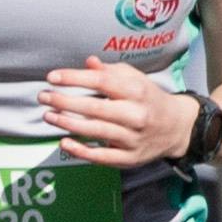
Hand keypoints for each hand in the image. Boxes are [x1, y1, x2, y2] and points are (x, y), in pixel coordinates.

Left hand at [37, 57, 182, 164]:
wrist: (178, 127)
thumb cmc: (150, 100)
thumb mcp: (137, 80)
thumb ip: (112, 72)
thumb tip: (88, 63)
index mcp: (138, 91)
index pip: (102, 82)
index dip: (75, 78)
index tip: (53, 77)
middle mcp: (136, 115)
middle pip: (95, 107)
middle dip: (64, 101)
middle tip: (43, 96)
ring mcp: (133, 138)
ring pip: (96, 131)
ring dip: (67, 124)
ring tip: (48, 116)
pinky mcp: (130, 158)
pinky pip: (102, 156)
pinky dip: (81, 151)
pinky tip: (64, 142)